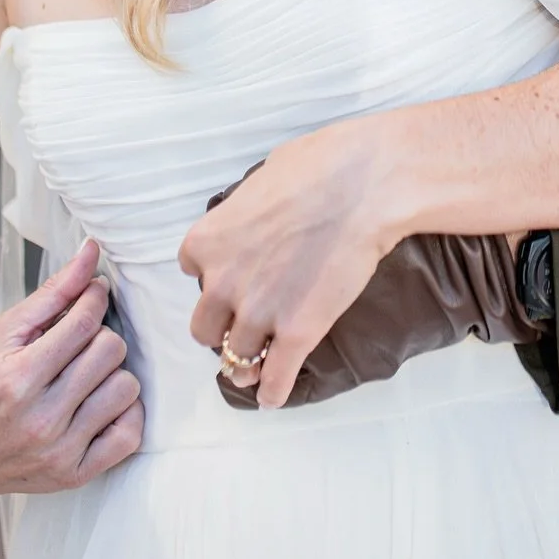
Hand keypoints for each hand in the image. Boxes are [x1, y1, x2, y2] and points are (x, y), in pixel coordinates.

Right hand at [0, 240, 142, 496]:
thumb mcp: (5, 333)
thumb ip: (53, 292)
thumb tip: (91, 251)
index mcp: (18, 378)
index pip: (85, 322)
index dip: (96, 298)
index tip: (93, 295)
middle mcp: (40, 418)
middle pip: (110, 351)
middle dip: (100, 336)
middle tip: (81, 342)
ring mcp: (59, 451)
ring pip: (126, 387)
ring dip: (112, 374)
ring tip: (88, 375)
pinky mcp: (74, 475)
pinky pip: (130, 435)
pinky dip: (124, 413)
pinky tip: (102, 403)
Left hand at [179, 121, 399, 409]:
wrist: (367, 183)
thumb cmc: (321, 165)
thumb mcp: (263, 175)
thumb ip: (247, 206)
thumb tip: (259, 212)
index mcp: (207, 241)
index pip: (192, 270)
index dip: (217, 273)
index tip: (237, 272)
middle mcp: (222, 282)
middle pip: (204, 326)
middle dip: (223, 324)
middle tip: (245, 319)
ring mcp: (259, 312)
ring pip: (235, 356)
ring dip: (247, 359)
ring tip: (259, 362)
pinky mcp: (298, 333)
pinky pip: (273, 380)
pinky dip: (272, 391)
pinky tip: (274, 394)